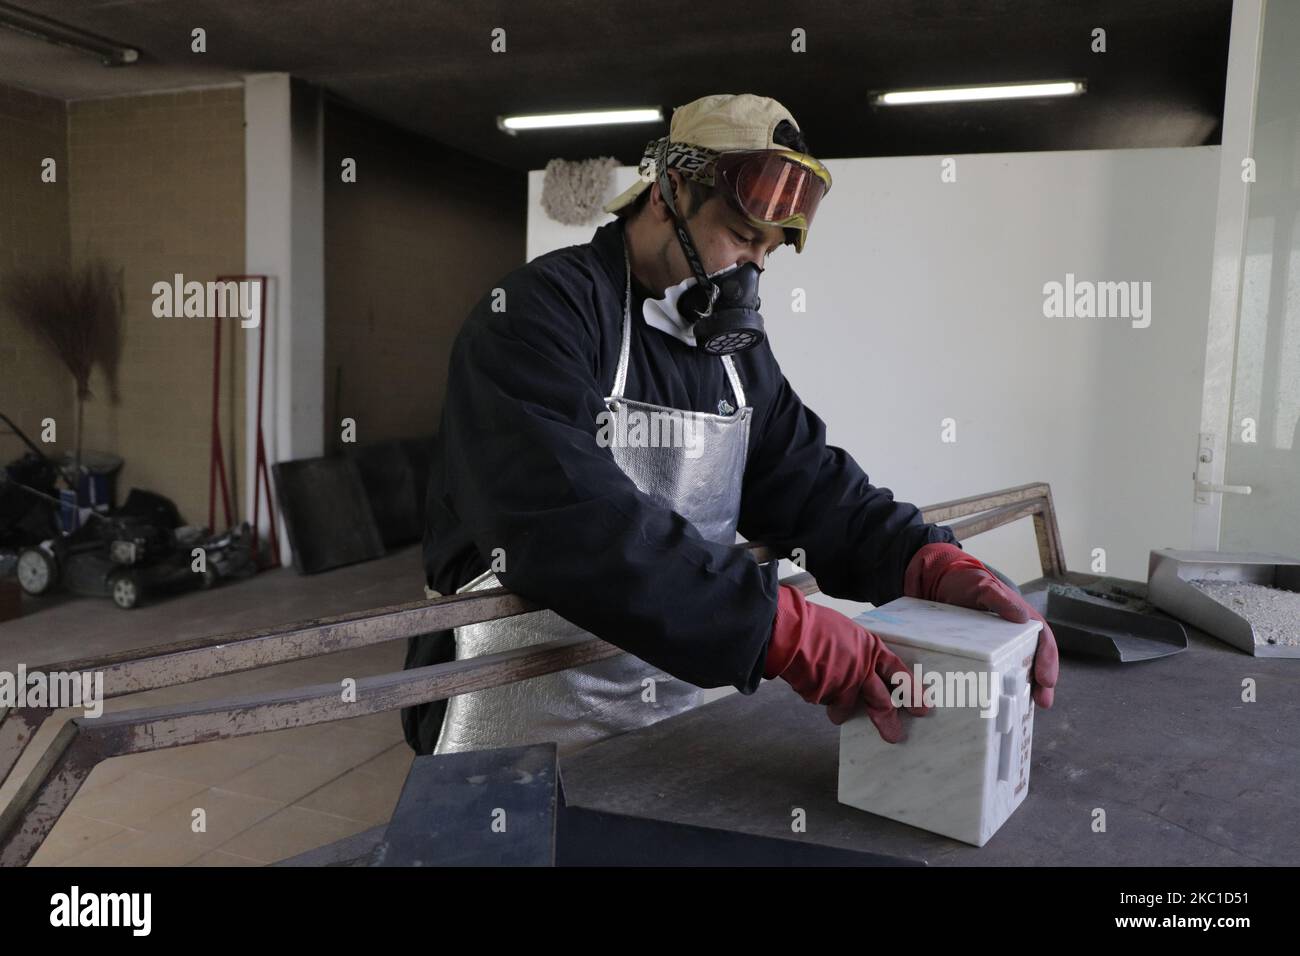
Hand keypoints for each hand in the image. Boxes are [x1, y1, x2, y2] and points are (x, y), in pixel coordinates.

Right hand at [765, 584, 928, 741]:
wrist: (789, 630)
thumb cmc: (814, 625)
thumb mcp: (844, 631)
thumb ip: (855, 650)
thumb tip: (857, 663)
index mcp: (871, 649)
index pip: (898, 673)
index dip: (911, 690)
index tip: (922, 706)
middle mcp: (862, 670)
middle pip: (882, 701)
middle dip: (888, 720)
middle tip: (894, 735)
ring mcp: (844, 686)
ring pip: (847, 706)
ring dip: (841, 712)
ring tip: (838, 716)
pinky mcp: (825, 697)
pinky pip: (823, 701)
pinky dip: (817, 695)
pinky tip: (807, 683)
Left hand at [904, 543, 1058, 707]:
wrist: (940, 584)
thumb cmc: (967, 584)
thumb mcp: (983, 587)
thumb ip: (1000, 598)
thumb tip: (1021, 616)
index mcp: (1023, 621)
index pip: (1044, 641)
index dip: (1048, 661)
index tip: (1047, 679)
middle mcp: (1015, 637)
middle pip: (1036, 662)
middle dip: (1042, 684)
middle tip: (1043, 702)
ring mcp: (1000, 648)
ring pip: (1018, 671)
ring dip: (1025, 691)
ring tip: (1025, 710)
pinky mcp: (983, 656)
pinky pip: (995, 673)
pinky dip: (1000, 689)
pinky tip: (997, 705)